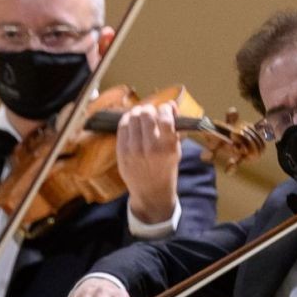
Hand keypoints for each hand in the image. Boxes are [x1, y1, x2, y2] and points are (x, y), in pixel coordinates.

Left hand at [116, 102, 180, 223]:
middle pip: (146, 115)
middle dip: (150, 108)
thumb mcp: (176, 150)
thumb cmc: (165, 168)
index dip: (166, 108)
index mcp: (167, 147)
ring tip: (141, 114)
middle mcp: (149, 147)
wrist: (150, 190)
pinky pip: (122, 127)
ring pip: (132, 118)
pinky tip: (131, 120)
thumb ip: (174, 129)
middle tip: (152, 110)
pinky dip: (127, 119)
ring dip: (138, 112)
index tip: (166, 108)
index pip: (165, 118)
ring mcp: (133, 149)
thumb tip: (170, 106)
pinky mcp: (121, 151)